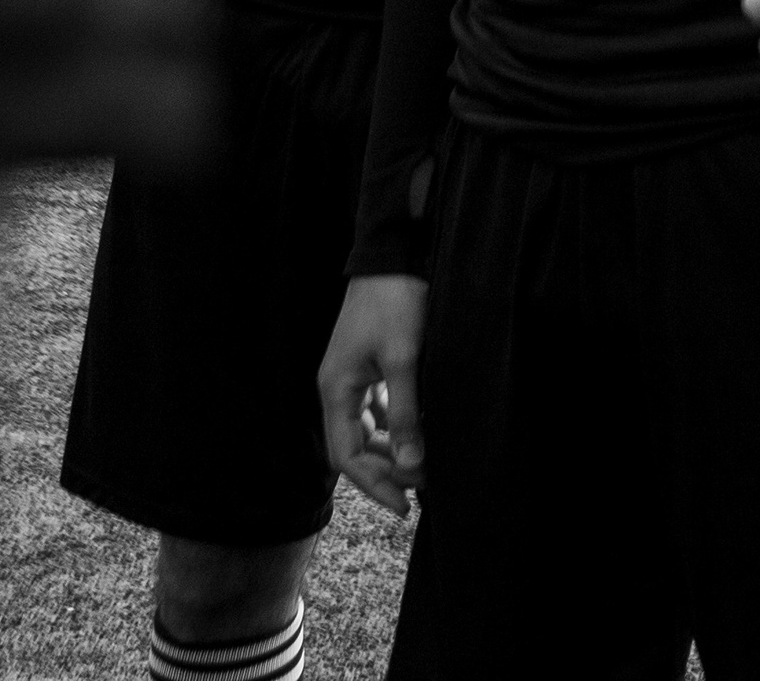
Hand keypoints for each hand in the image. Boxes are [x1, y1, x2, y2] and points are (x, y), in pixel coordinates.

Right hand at [315, 274, 428, 517]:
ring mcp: (351, 378)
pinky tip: (419, 434)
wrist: (392, 255)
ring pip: (367, 432)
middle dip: (386, 471)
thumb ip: (406, 414)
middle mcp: (337, 388)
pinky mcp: (368, 368)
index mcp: (336, 389)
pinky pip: (377, 411)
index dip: (374, 485)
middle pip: (355, 448)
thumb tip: (412, 465)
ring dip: (392, 452)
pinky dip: (396, 427)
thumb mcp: (403, 359)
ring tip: (424, 466)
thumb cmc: (394, 301)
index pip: (346, 456)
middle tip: (423, 487)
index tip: (404, 505)